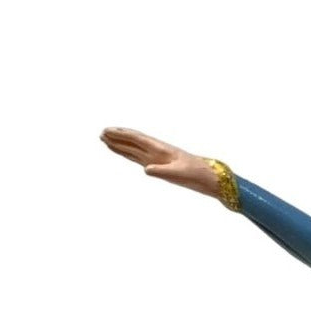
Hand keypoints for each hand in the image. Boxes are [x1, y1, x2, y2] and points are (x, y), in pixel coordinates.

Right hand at [100, 127, 219, 196]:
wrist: (209, 178)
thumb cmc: (197, 174)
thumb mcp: (180, 174)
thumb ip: (163, 171)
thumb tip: (146, 170)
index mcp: (160, 150)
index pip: (136, 139)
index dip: (121, 135)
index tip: (107, 132)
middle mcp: (157, 152)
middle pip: (132, 142)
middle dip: (117, 137)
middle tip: (101, 133)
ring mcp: (158, 158)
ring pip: (134, 150)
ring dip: (121, 145)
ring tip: (108, 141)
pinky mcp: (160, 166)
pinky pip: (140, 159)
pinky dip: (130, 155)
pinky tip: (126, 154)